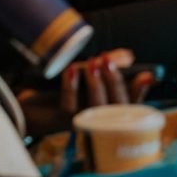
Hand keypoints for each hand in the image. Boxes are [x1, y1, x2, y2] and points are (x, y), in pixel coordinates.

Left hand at [18, 49, 156, 136]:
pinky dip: (70, 86)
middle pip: (116, 108)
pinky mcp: (60, 119)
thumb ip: (108, 65)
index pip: (131, 102)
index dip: (140, 90)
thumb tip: (129, 56)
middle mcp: (99, 118)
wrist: (30, 102)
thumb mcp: (88, 72)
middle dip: (115, 82)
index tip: (146, 74)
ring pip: (95, 109)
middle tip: (107, 60)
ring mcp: (81, 120)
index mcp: (109, 107)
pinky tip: (71, 69)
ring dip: (95, 84)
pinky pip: (69, 106)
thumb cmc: (64, 86)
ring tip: (93, 63)